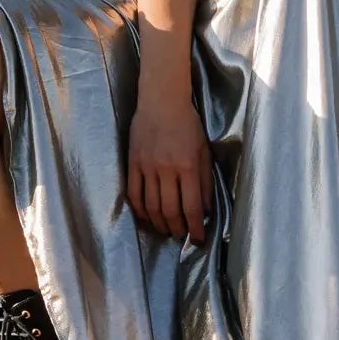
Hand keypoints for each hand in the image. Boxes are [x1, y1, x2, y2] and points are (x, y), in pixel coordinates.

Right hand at [126, 77, 213, 242]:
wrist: (161, 101)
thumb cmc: (188, 124)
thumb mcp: (204, 150)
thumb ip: (205, 181)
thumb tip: (205, 209)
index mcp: (188, 166)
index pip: (192, 207)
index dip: (195, 227)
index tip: (199, 239)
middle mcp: (167, 169)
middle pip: (170, 210)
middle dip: (177, 229)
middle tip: (181, 236)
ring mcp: (147, 167)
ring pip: (151, 206)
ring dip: (159, 223)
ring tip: (165, 230)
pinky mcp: (133, 163)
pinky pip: (133, 193)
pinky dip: (139, 209)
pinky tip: (145, 216)